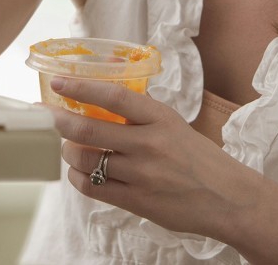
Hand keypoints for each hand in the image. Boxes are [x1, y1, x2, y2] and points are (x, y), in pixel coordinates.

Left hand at [48, 77, 256, 238]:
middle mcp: (150, 144)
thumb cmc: (198, 157)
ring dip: (68, 152)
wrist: (228, 198)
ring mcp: (143, 174)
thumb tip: (105, 78)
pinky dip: (78, 177)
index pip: (112, 96)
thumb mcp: (173, 123)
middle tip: (49, 117)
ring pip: (85, 160)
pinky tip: (79, 171)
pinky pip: (92, 187)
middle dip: (60, 122)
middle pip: (89, 130)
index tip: (58, 83)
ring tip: (69, 147)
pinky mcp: (137, 201)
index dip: (80, 88)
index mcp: (160, 117)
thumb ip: (139, 107)